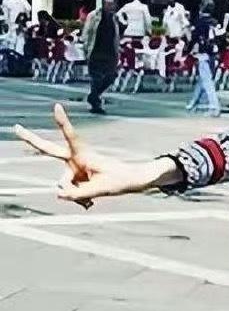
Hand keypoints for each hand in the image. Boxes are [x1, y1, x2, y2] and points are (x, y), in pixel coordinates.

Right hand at [14, 103, 180, 205]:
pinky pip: (71, 192)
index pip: (70, 136)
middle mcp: (75, 159)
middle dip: (31, 140)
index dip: (62, 122)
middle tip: (15, 127)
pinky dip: (78, 198)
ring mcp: (75, 169)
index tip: (56, 106)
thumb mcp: (99, 189)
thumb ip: (77, 193)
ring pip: (64, 185)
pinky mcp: (78, 178)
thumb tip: (58, 194)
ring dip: (75, 195)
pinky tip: (89, 204)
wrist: (132, 182)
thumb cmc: (120, 180)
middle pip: (49, 150)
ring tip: (91, 201)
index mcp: (83, 154)